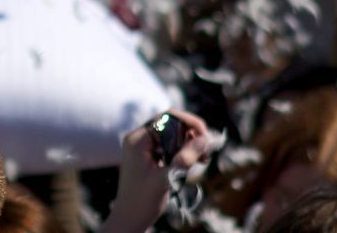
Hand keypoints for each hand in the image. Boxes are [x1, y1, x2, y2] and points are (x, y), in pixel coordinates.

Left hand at [102, 110, 211, 232]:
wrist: (130, 218)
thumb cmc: (143, 200)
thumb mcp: (166, 178)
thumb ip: (184, 159)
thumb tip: (204, 140)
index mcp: (137, 139)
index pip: (165, 118)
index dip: (187, 123)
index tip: (205, 136)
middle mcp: (139, 139)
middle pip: (169, 125)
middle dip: (190, 134)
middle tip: (206, 151)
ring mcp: (144, 148)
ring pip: (171, 136)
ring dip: (188, 144)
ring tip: (203, 158)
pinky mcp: (149, 157)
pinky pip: (169, 147)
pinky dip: (182, 153)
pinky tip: (194, 162)